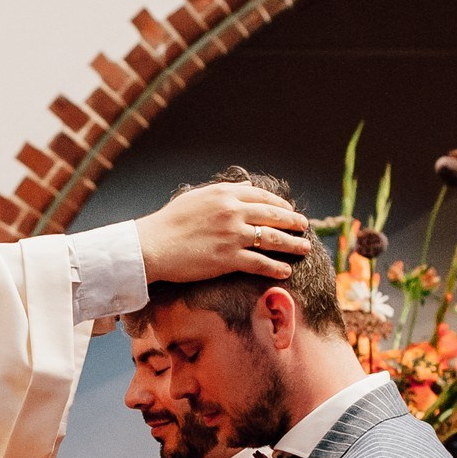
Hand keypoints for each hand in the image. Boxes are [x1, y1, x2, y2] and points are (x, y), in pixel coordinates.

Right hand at [136, 182, 310, 284]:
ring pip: (272, 239)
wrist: (151, 246)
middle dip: (293, 222)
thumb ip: (222, 193)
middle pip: (273, 216)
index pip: (261, 196)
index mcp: (224, 194)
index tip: (289, 211)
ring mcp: (232, 235)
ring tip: (303, 248)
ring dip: (292, 244)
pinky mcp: (228, 258)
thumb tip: (246, 186)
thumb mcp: (195, 198)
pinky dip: (275, 267)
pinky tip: (284, 271)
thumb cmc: (168, 223)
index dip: (280, 205)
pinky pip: (260, 263)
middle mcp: (232, 211)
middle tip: (304, 228)